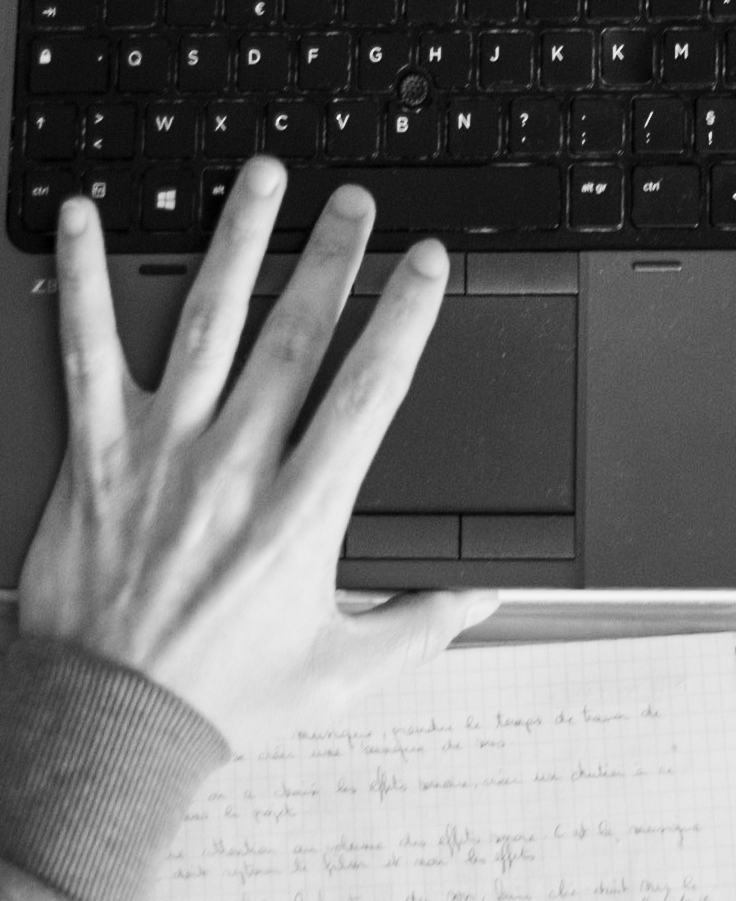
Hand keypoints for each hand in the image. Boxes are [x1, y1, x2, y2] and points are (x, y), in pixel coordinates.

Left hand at [17, 156, 498, 747]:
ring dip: (239, 242)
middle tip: (357, 204)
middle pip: (295, 338)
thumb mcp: (342, 673)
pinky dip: (86, 278)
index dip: (406, 317)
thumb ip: (421, 625)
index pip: (369, 392)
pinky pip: (87, 349)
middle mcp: (234, 469)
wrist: (115, 719)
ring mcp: (160, 453)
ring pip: (207, 324)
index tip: (427, 266)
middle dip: (334, 258)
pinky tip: (90, 217)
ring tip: (265, 181)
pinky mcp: (96, 455)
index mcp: (301, 516)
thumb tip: (484, 595)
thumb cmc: (224, 697)